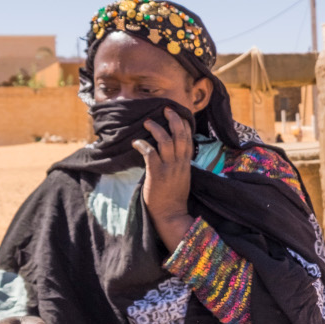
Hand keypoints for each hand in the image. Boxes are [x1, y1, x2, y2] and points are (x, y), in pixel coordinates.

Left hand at [133, 107, 194, 250]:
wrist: (171, 214)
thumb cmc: (173, 198)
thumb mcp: (181, 178)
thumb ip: (177, 164)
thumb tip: (168, 152)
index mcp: (186, 164)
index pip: (189, 139)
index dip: (184, 124)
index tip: (178, 114)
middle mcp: (180, 163)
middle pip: (181, 135)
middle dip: (174, 119)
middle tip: (166, 109)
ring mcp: (169, 168)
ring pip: (166, 141)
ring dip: (156, 129)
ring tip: (147, 122)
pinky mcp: (157, 174)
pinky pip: (150, 154)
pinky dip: (142, 145)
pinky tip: (135, 143)